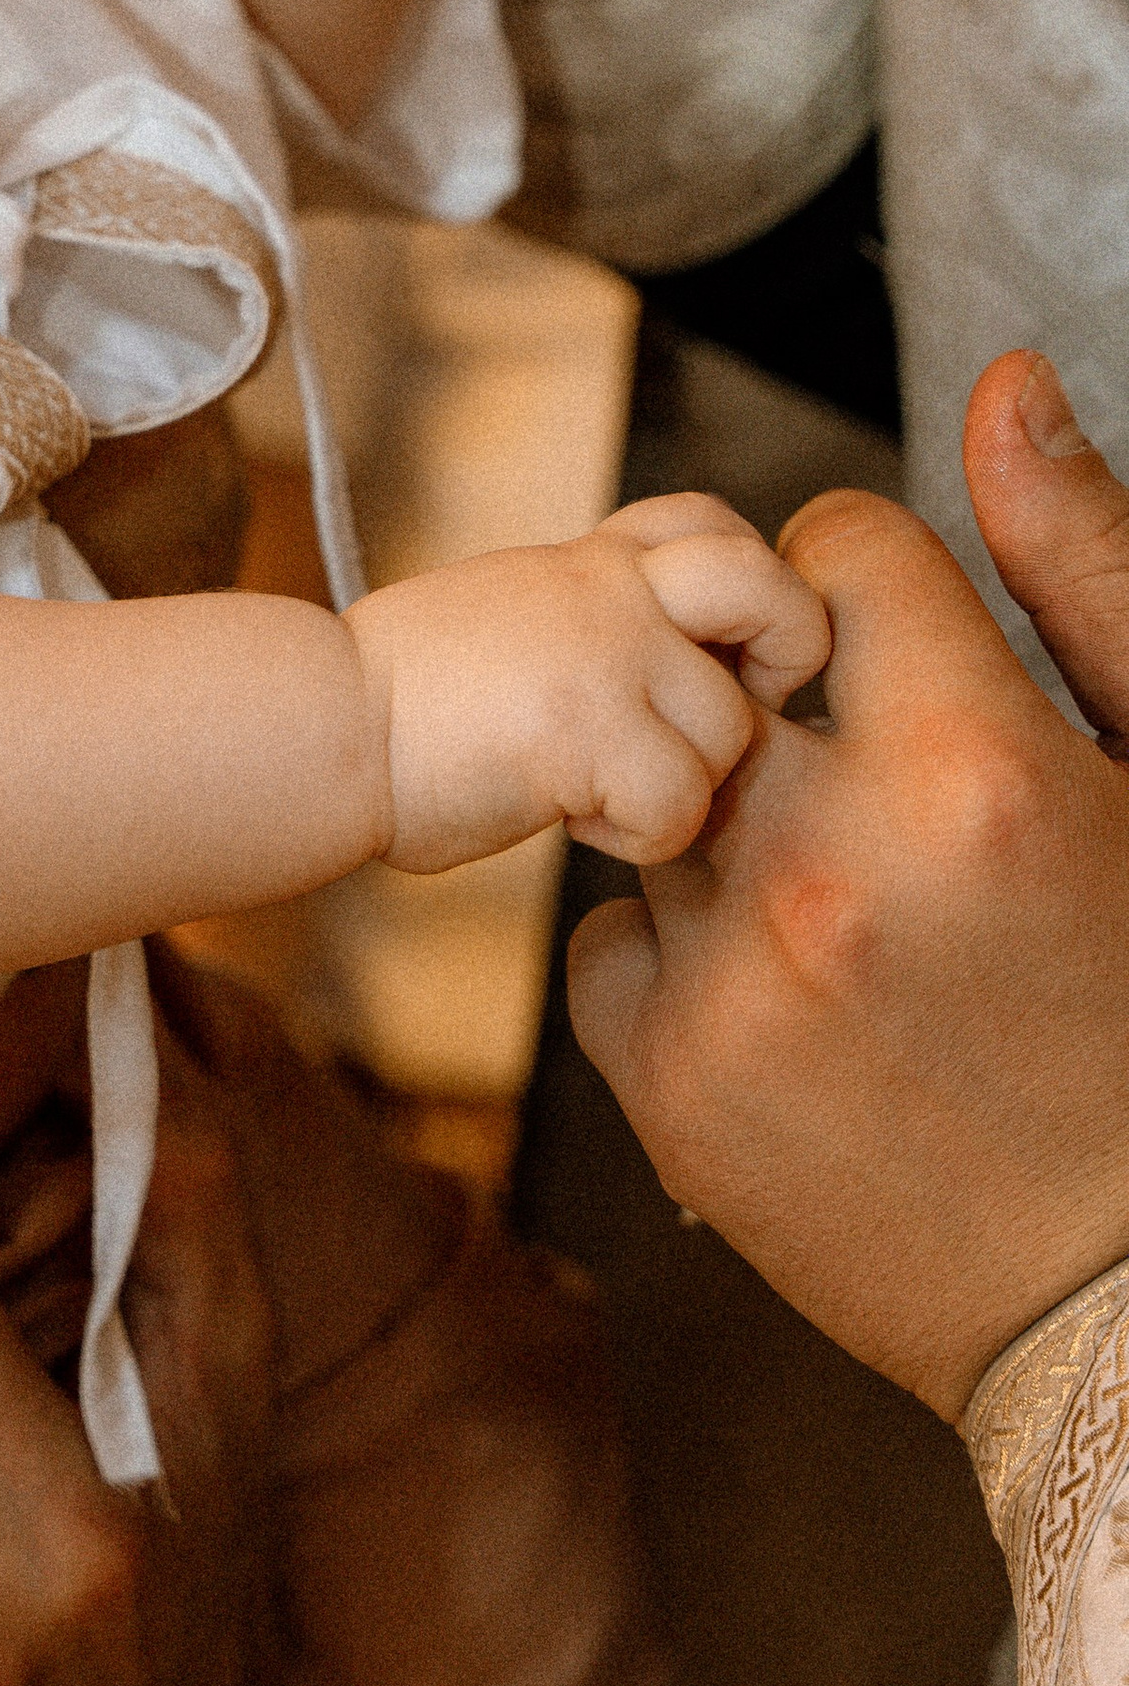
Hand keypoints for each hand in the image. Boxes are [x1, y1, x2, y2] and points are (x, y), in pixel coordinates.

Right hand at [347, 493, 831, 874]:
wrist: (318, 727)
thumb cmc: (398, 699)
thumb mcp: (512, 613)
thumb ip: (598, 618)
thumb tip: (683, 671)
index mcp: (588, 559)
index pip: (717, 526)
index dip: (750, 591)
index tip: (716, 653)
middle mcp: (607, 587)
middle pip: (771, 591)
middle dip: (787, 657)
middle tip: (733, 712)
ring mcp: (603, 652)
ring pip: (729, 737)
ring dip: (677, 789)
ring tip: (593, 793)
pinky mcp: (588, 730)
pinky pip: (680, 809)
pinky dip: (637, 839)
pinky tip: (573, 823)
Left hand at [570, 358, 1128, 1417]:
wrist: (1124, 1302)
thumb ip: (1079, 567)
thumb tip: (999, 384)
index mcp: (973, 772)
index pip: (835, 551)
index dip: (881, 601)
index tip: (915, 675)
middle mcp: (831, 869)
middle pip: (728, 679)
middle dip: (797, 723)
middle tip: (893, 828)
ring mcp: (732, 982)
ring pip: (656, 805)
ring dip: (732, 842)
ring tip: (861, 937)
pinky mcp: (663, 1085)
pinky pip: (608, 944)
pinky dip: (679, 964)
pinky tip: (800, 1021)